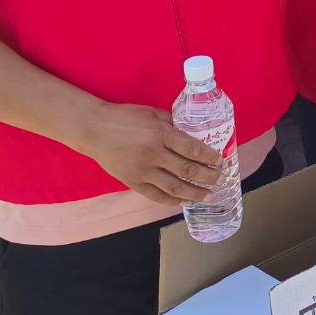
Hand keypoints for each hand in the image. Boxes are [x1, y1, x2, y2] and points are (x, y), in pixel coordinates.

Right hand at [71, 101, 224, 207]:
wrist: (94, 130)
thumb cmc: (125, 117)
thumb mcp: (153, 114)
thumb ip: (174, 124)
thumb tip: (194, 134)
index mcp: (160, 134)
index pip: (192, 149)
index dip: (210, 158)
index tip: (221, 161)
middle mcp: (153, 154)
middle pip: (187, 170)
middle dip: (208, 177)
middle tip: (221, 179)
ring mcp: (142, 171)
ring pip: (174, 187)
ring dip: (195, 193)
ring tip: (208, 196)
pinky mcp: (132, 182)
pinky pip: (156, 195)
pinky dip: (172, 200)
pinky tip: (184, 201)